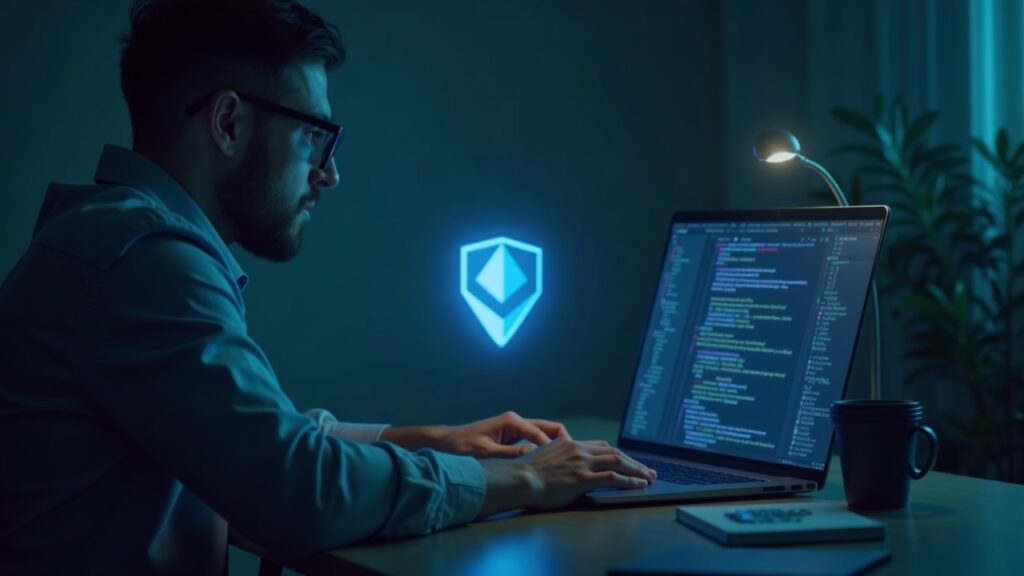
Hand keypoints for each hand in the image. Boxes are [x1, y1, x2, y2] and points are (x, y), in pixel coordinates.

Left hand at [439, 411, 569, 457]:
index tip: (566, 463)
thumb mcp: (487, 452)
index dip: (556, 448)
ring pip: (542, 434)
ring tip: (562, 464)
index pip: (543, 433)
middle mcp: (516, 421)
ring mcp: (514, 427)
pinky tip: (546, 464)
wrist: (445, 442)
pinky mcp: (511, 435)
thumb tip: (536, 455)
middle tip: (571, 461)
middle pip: (548, 429)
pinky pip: (533, 440)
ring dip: (552, 447)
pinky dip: (542, 449)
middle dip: (561, 443)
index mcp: (512, 422)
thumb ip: (512, 453)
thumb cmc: (462, 446)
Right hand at [477, 437, 656, 515]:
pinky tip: (638, 484)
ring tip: (649, 477)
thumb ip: (559, 458)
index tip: (628, 461)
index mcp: (569, 444)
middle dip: (634, 461)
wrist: (519, 479)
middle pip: (614, 452)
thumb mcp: (544, 457)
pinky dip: (629, 480)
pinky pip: (613, 477)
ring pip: (618, 461)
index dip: (618, 454)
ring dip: (637, 470)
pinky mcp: (583, 478)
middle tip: (647, 470)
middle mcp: (578, 450)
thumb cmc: (526, 473)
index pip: (601, 446)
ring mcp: (582, 463)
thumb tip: (564, 466)